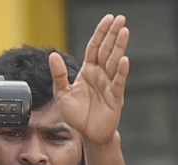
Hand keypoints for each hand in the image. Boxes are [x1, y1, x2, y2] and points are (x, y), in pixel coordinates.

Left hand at [51, 14, 129, 145]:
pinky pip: (118, 82)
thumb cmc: (77, 114)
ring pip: (115, 62)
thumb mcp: (62, 94)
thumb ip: (59, 75)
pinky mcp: (115, 97)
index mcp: (88, 71)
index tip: (108, 19)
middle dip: (113, 34)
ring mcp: (109, 84)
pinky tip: (124, 60)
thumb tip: (52, 56)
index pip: (95, 47)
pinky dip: (121, 71)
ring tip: (124, 32)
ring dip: (119, 47)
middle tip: (120, 19)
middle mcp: (100, 74)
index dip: (100, 33)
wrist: (87, 133)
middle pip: (107, 50)